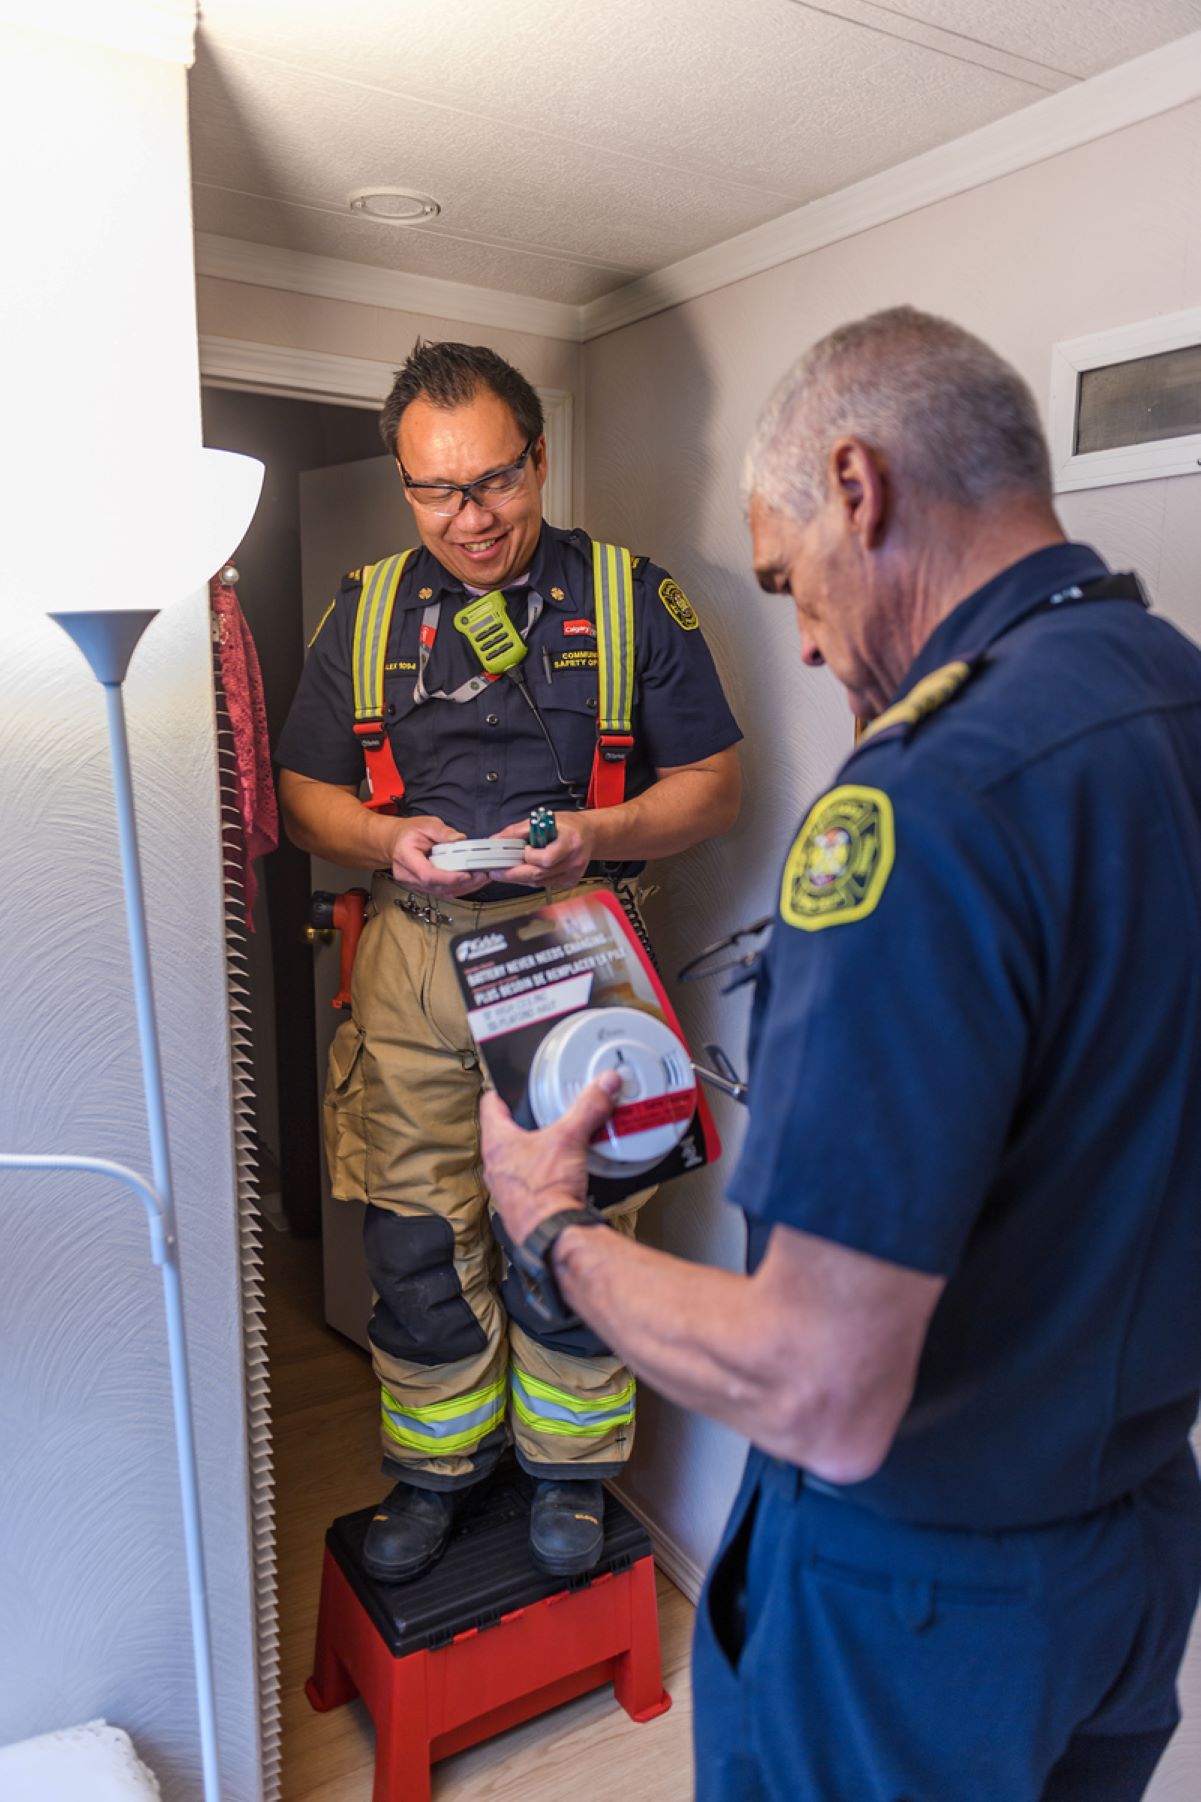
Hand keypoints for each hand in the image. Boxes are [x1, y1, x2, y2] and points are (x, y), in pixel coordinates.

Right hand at [387, 816, 489, 896]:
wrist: (395, 842)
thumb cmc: (408, 833)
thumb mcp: (426, 824)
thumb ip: (442, 831)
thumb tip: (460, 839)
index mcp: (405, 857)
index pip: (427, 874)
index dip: (448, 878)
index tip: (466, 875)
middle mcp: (408, 875)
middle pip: (437, 887)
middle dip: (462, 883)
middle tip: (482, 875)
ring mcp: (414, 884)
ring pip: (441, 892)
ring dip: (464, 887)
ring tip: (481, 878)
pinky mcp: (423, 888)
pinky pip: (442, 892)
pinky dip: (459, 888)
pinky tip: (472, 882)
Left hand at [481, 1071, 622, 1244]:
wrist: (552, 1234)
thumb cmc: (546, 1192)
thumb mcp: (570, 1139)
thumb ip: (588, 1108)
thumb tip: (603, 1085)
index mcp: (497, 1142)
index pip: (490, 1104)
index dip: (501, 1091)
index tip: (511, 1086)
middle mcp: (495, 1165)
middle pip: (505, 1132)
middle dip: (524, 1121)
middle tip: (541, 1110)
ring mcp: (505, 1187)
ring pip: (516, 1158)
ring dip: (532, 1149)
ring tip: (554, 1140)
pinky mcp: (519, 1204)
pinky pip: (527, 1180)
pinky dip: (541, 1172)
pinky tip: (559, 1172)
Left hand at [494, 812, 596, 888]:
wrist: (590, 834)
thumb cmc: (568, 826)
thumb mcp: (545, 820)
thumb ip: (519, 830)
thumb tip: (498, 839)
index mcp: (570, 842)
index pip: (546, 859)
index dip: (530, 857)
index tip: (522, 850)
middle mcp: (573, 861)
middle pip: (539, 874)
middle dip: (514, 874)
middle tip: (497, 872)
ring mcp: (572, 874)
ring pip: (539, 882)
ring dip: (521, 878)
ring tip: (509, 870)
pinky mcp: (569, 881)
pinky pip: (545, 885)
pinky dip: (532, 879)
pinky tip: (527, 871)